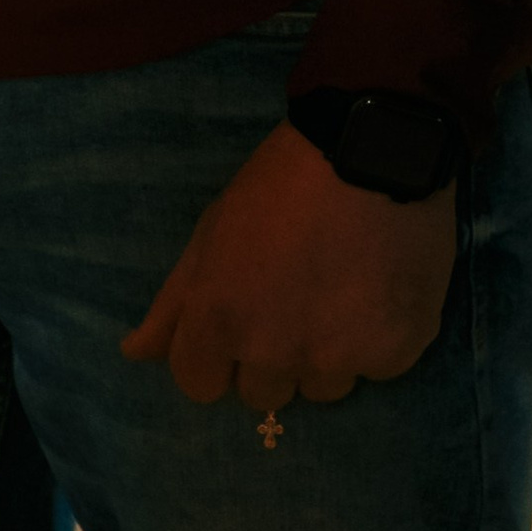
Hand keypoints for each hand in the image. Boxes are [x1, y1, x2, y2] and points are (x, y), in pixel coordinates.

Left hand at [120, 122, 456, 409]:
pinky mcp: (397, 349)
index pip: (200, 384)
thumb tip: (134, 355)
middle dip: (277, 353)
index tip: (248, 313)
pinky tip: (388, 287)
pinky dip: (384, 337)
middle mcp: (273, 354)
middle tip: (304, 294)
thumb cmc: (285, 179)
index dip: (220, 351)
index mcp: (219, 323)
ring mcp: (338, 357)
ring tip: (351, 287)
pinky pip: (381, 368)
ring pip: (325, 386)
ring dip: (332, 351)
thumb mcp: (214, 229)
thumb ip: (175, 301)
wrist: (376, 139)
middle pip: (264, 391)